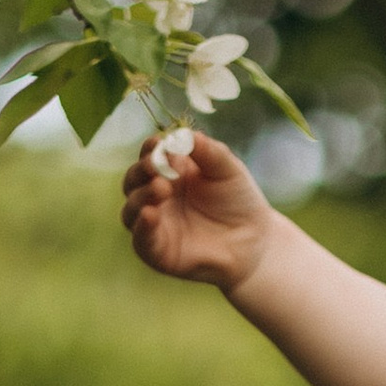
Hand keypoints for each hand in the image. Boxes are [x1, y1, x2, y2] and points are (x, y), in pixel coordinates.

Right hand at [120, 129, 277, 294]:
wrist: (255, 240)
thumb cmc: (238, 200)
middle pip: (133, 180)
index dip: (150, 148)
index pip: (149, 155)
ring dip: (140, 196)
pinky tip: (150, 214)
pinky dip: (142, 226)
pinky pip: (141, 240)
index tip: (158, 142)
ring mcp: (154, 224)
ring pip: (130, 209)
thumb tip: (186, 133)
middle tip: (157, 167)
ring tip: (162, 189)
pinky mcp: (157, 252)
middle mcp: (155, 196)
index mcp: (169, 171)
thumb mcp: (228, 169)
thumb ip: (208, 151)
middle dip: (142, 170)